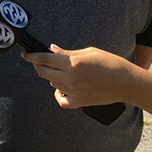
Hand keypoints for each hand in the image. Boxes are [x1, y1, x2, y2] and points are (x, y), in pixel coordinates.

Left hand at [21, 44, 137, 107]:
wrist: (126, 83)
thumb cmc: (110, 63)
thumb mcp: (89, 52)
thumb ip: (68, 52)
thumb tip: (51, 49)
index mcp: (72, 63)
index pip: (44, 59)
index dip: (32, 56)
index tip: (25, 54)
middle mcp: (70, 78)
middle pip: (43, 72)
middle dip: (38, 65)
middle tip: (39, 61)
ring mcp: (73, 92)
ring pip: (52, 83)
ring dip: (52, 76)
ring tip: (63, 70)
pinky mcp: (78, 102)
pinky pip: (61, 99)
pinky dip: (59, 93)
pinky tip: (63, 88)